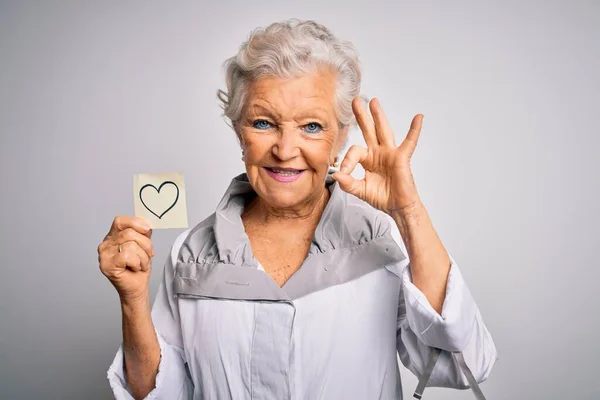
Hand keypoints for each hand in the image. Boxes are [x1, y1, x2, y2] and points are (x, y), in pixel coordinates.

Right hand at [98, 216, 154, 302]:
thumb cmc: (138, 268)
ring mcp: (104, 255)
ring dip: (143, 256)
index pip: (120, 221)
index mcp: (113, 237)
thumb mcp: (143, 246)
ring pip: (131, 244)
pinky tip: (135, 268)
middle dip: (145, 244)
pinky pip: (128, 256)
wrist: (137, 288)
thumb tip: (146, 224)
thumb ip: (143, 233)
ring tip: (140, 264)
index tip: (147, 230)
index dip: (135, 223)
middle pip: (130, 233)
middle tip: (147, 255)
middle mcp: (106, 244)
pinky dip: (137, 262)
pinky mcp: (107, 265)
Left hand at [333, 97, 422, 215]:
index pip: (354, 152)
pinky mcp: (401, 157)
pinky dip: (414, 129)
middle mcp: (378, 153)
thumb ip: (348, 183)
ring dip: (379, 116)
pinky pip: (409, 141)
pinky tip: (418, 117)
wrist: (397, 207)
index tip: (342, 173)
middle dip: (362, 116)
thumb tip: (336, 175)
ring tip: (374, 102)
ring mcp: (390, 153)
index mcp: (367, 159)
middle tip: (355, 101)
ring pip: (383, 131)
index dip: (346, 161)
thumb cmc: (382, 198)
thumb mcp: (360, 190)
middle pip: (368, 130)